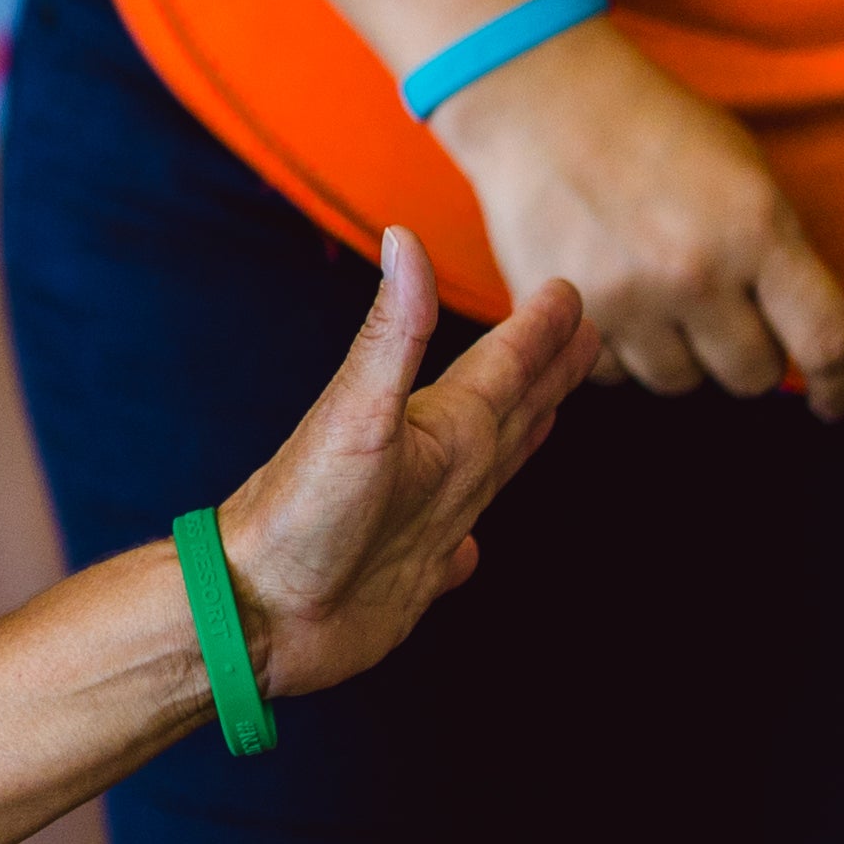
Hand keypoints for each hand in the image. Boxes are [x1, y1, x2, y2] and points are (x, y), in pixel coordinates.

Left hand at [212, 228, 597, 696]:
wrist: (255, 607)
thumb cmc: (302, 509)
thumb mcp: (357, 412)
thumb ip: (393, 333)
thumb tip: (405, 236)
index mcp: (432, 427)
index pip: (500, 367)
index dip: (538, 333)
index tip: (571, 292)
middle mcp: (433, 468)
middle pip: (507, 406)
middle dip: (547, 370)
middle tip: (588, 331)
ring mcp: (421, 523)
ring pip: (491, 468)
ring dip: (524, 436)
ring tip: (554, 408)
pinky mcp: (410, 579)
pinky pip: (454, 553)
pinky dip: (471, 545)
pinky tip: (474, 545)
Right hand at [439, 18, 843, 415]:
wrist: (540, 98)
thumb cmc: (654, 126)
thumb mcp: (746, 173)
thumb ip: (779, 254)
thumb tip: (800, 333)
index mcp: (756, 229)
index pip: (826, 341)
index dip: (842, 383)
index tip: (835, 401)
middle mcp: (693, 273)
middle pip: (753, 376)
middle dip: (750, 353)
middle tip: (726, 314)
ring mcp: (624, 298)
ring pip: (680, 382)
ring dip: (682, 353)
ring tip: (659, 296)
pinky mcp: (566, 309)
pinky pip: (612, 373)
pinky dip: (619, 349)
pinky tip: (613, 298)